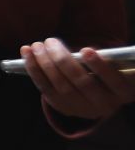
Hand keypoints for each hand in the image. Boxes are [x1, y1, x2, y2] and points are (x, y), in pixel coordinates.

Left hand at [20, 37, 134, 119]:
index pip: (113, 81)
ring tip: (37, 45)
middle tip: (50, 40)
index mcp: (122, 92)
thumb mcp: (112, 67)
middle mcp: (104, 104)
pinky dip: (34, 69)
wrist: (99, 95)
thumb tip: (84, 50)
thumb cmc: (106, 72)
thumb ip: (105, 60)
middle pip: (82, 82)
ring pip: (61, 86)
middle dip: (63, 60)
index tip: (86, 49)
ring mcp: (82, 108)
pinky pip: (45, 88)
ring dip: (45, 63)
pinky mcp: (63, 107)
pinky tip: (27, 52)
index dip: (100, 66)